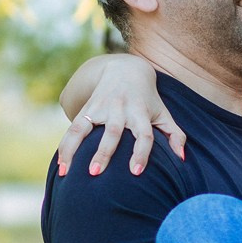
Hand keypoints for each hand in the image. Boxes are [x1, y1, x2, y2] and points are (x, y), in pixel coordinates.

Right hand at [57, 56, 186, 176]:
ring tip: (65, 172)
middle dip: (103, 152)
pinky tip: (61, 166)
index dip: (141, 152)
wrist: (126, 69)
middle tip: (95, 173)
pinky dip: (65, 146)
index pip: (144, 134)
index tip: (136, 172)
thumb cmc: (148, 100)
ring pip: (84, 128)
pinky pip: (72, 128)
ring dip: (73, 150)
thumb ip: (175, 135)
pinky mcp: (86, 109)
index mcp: (140, 113)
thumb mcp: (164, 113)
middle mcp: (120, 109)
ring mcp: (100, 108)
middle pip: (112, 132)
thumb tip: (181, 158)